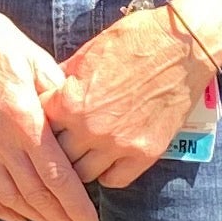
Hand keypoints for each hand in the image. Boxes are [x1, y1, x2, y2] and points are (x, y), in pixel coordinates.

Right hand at [0, 0, 96, 220]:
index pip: (56, 177)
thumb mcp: (36, 60)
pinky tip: (18, 217)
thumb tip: (81, 122)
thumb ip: (60, 96)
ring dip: (36, 218)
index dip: (75, 207)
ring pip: (8, 197)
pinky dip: (0, 208)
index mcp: (23, 119)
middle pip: (35, 195)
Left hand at [52, 4, 210, 191]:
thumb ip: (64, 78)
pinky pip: (114, 180)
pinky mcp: (145, 154)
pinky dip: (107, 173)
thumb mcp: (88, 52)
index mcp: (70, 101)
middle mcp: (90, 128)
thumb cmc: (135, 40)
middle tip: (61, 142)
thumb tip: (47, 91)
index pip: (38, 126)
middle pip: (57, 155)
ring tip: (82, 154)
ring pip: (82, 174)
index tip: (47, 122)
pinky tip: (107, 160)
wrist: (183, 46)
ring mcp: (118, 145)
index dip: (41, 122)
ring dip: (80, 164)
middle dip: (56, 148)